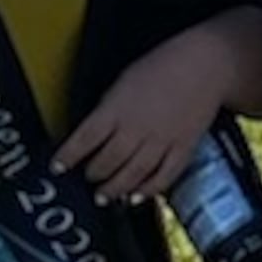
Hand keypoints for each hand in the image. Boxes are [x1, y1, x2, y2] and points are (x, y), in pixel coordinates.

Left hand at [53, 21, 254, 200]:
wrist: (205, 64)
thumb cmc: (161, 67)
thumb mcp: (123, 82)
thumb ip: (108, 110)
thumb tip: (93, 135)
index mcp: (117, 109)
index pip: (84, 139)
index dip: (68, 156)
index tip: (57, 167)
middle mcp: (137, 128)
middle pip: (107, 161)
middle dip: (93, 174)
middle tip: (86, 179)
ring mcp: (161, 141)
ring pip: (132, 174)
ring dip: (114, 189)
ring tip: (103, 196)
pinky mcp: (182, 149)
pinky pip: (163, 177)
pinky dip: (148, 190)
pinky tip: (136, 196)